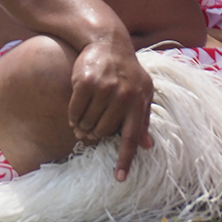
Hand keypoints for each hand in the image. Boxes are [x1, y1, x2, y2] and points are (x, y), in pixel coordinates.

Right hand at [67, 33, 153, 180]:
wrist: (107, 42)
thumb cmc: (128, 71)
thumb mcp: (143, 91)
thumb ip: (143, 118)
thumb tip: (148, 146)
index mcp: (139, 102)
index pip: (131, 137)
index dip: (125, 159)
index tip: (119, 178)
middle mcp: (123, 96)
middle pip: (104, 131)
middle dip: (95, 136)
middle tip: (89, 135)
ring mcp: (104, 88)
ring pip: (89, 122)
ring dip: (82, 128)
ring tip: (81, 126)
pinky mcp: (86, 81)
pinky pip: (75, 110)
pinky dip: (73, 117)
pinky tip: (74, 116)